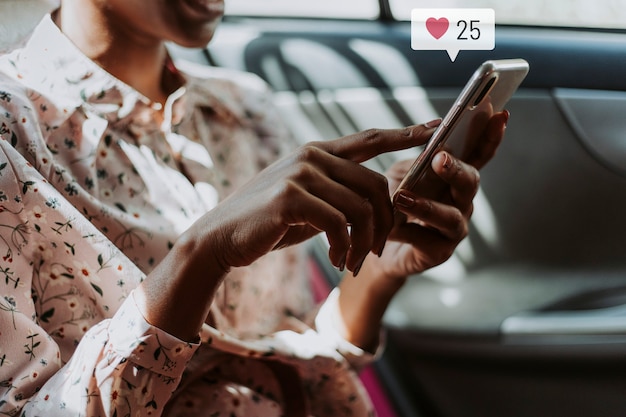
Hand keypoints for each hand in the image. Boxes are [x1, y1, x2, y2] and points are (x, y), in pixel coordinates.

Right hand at [183, 122, 441, 274]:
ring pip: (361, 207)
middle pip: (376, 184)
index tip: (435, 129)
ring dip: (365, 242)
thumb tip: (376, 201)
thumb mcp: (308, 202)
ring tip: (354, 262)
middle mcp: (312, 156)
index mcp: (318, 152)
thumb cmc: (268, 223)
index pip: (370, 139)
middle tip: (376, 252)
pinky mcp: (290, 197)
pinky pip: (339, 224)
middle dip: (385, 223)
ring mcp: (300, 173)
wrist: (222, 237)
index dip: (405, 134)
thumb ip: (337, 192)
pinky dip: (345, 248)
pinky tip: (338, 261)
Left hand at [367, 110, 508, 281]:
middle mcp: (461, 201)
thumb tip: (429, 136)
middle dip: (457, 170)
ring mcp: (454, 228)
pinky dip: (408, 231)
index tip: (499, 115)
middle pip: (470, 183)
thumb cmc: (393, 203)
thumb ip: (416, 159)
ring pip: (450, 216)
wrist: (377, 243)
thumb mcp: (401, 174)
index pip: (478, 155)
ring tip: (401, 198)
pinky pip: (428, 240)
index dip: (490, 137)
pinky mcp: (440, 252)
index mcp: (455, 177)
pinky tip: (391, 228)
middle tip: (440, 158)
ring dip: (427, 206)